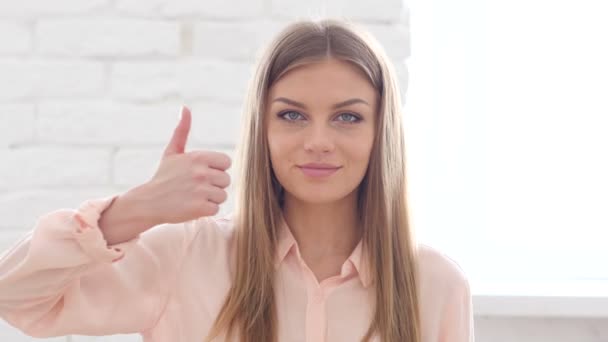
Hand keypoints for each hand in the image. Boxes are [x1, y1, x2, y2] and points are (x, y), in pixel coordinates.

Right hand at [142, 105, 231, 223]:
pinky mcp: (200, 208)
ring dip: (211, 199)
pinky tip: (192, 206)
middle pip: (226, 180)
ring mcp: (201, 191)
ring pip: (222, 196)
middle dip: (214, 185)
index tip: (202, 173)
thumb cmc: (163, 177)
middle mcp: (201, 172)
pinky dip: (206, 211)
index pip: (226, 162)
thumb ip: (182, 130)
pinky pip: (216, 209)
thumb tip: (185, 107)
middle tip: (196, 187)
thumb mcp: (172, 152)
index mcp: (198, 157)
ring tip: (194, 197)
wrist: (148, 202)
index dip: (216, 169)